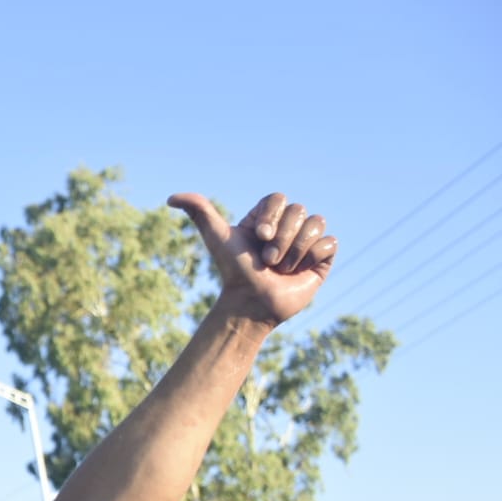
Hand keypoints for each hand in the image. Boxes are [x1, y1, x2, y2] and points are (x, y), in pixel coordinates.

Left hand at [168, 191, 335, 326]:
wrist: (252, 302)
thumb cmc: (234, 271)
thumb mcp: (217, 237)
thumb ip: (199, 211)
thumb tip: (171, 198)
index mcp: (267, 217)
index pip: (280, 198)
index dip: (271, 217)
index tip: (259, 237)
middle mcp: (288, 226)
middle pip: (299, 211)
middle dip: (282, 238)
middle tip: (267, 260)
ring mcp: (306, 241)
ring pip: (316, 223)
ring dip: (295, 249)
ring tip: (281, 268)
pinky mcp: (323, 258)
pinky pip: (330, 242)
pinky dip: (313, 256)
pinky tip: (299, 270)